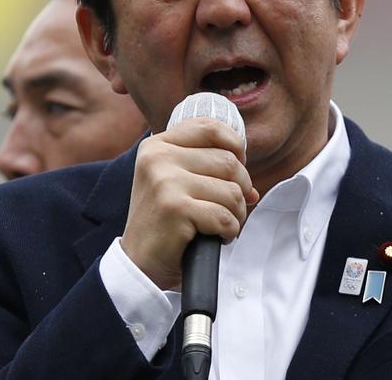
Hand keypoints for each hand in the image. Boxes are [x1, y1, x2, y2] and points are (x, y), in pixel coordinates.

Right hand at [120, 118, 259, 289]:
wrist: (139, 264)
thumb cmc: (166, 222)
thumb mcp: (178, 184)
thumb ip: (210, 170)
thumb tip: (252, 187)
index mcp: (158, 145)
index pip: (210, 128)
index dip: (235, 146)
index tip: (238, 166)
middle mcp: (158, 158)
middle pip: (229, 161)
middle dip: (241, 189)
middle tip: (228, 208)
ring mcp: (165, 181)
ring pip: (232, 191)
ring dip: (236, 213)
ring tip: (218, 224)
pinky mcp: (175, 208)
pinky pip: (225, 216)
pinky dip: (229, 231)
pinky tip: (215, 237)